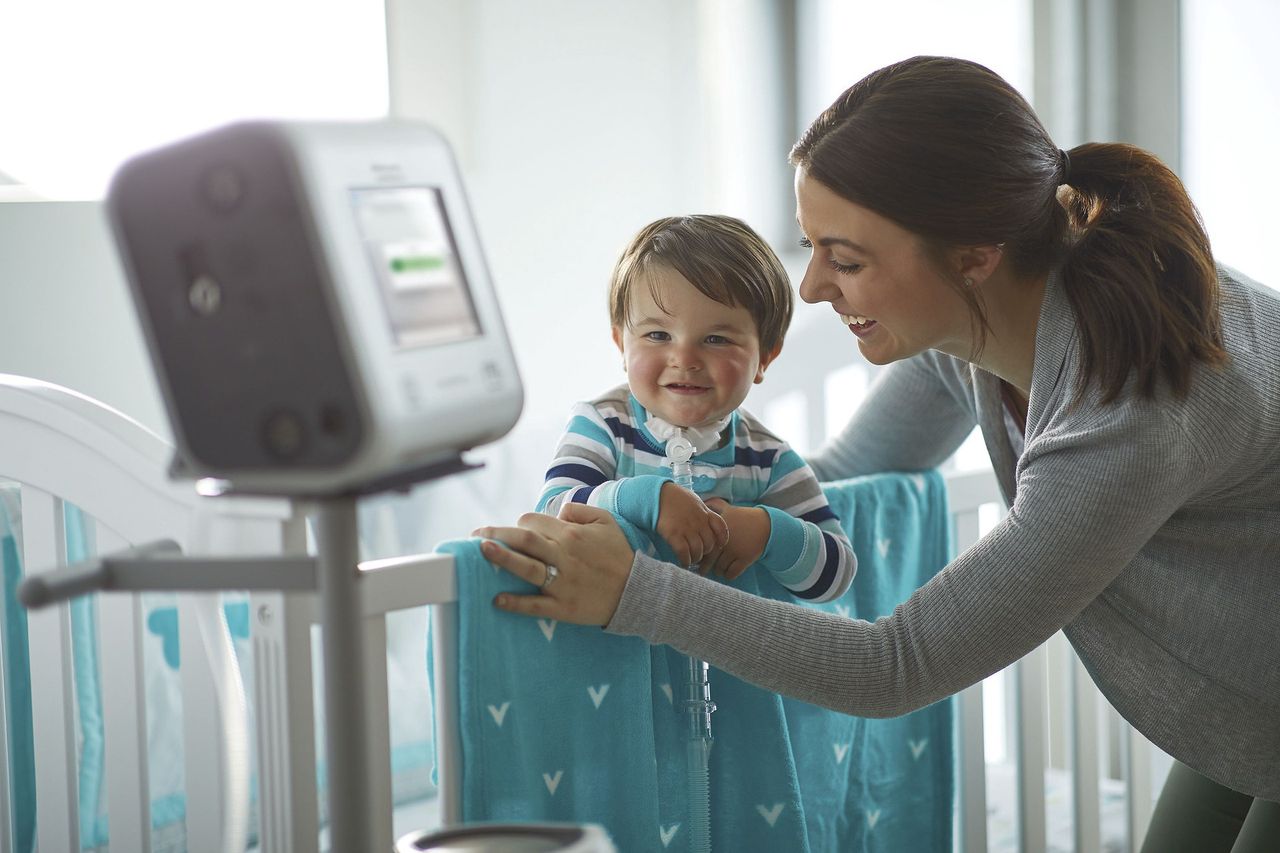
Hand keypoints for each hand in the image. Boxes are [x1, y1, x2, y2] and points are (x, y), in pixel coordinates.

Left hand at [472, 503, 635, 625]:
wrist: (637, 591)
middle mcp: (564, 556)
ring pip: (526, 567)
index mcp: (572, 534)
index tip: (515, 529)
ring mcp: (562, 583)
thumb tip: (558, 511)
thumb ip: (580, 510)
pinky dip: (515, 602)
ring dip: (501, 558)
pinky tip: (497, 599)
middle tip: (476, 535)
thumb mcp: (606, 522)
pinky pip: (534, 605)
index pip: (534, 521)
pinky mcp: (562, 607)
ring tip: (481, 551)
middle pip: (524, 540)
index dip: (520, 522)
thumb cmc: (619, 555)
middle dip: (497, 534)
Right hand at [656, 482, 729, 567]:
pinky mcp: (674, 534)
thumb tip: (708, 522)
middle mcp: (699, 522)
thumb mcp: (695, 501)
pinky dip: (685, 560)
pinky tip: (683, 562)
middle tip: (699, 553)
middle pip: (709, 544)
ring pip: (698, 551)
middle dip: (705, 551)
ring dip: (695, 558)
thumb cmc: (676, 497)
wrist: (658, 494)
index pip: (721, 529)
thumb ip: (703, 512)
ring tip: (691, 559)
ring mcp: (687, 529)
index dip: (721, 540)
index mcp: (705, 513)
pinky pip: (684, 552)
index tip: (718, 545)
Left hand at [702, 499, 769, 579]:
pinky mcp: (745, 559)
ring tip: (717, 570)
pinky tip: (728, 573)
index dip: (698, 553)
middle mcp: (725, 541)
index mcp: (718, 530)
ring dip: (717, 571)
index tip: (696, 557)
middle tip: (701, 571)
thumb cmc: (744, 517)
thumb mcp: (729, 508)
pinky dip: (728, 575)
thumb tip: (703, 500)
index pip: (702, 546)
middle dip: (704, 568)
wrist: (765, 525)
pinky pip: (732, 573)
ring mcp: (735, 551)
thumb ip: (714, 504)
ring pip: (720, 568)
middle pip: (709, 560)